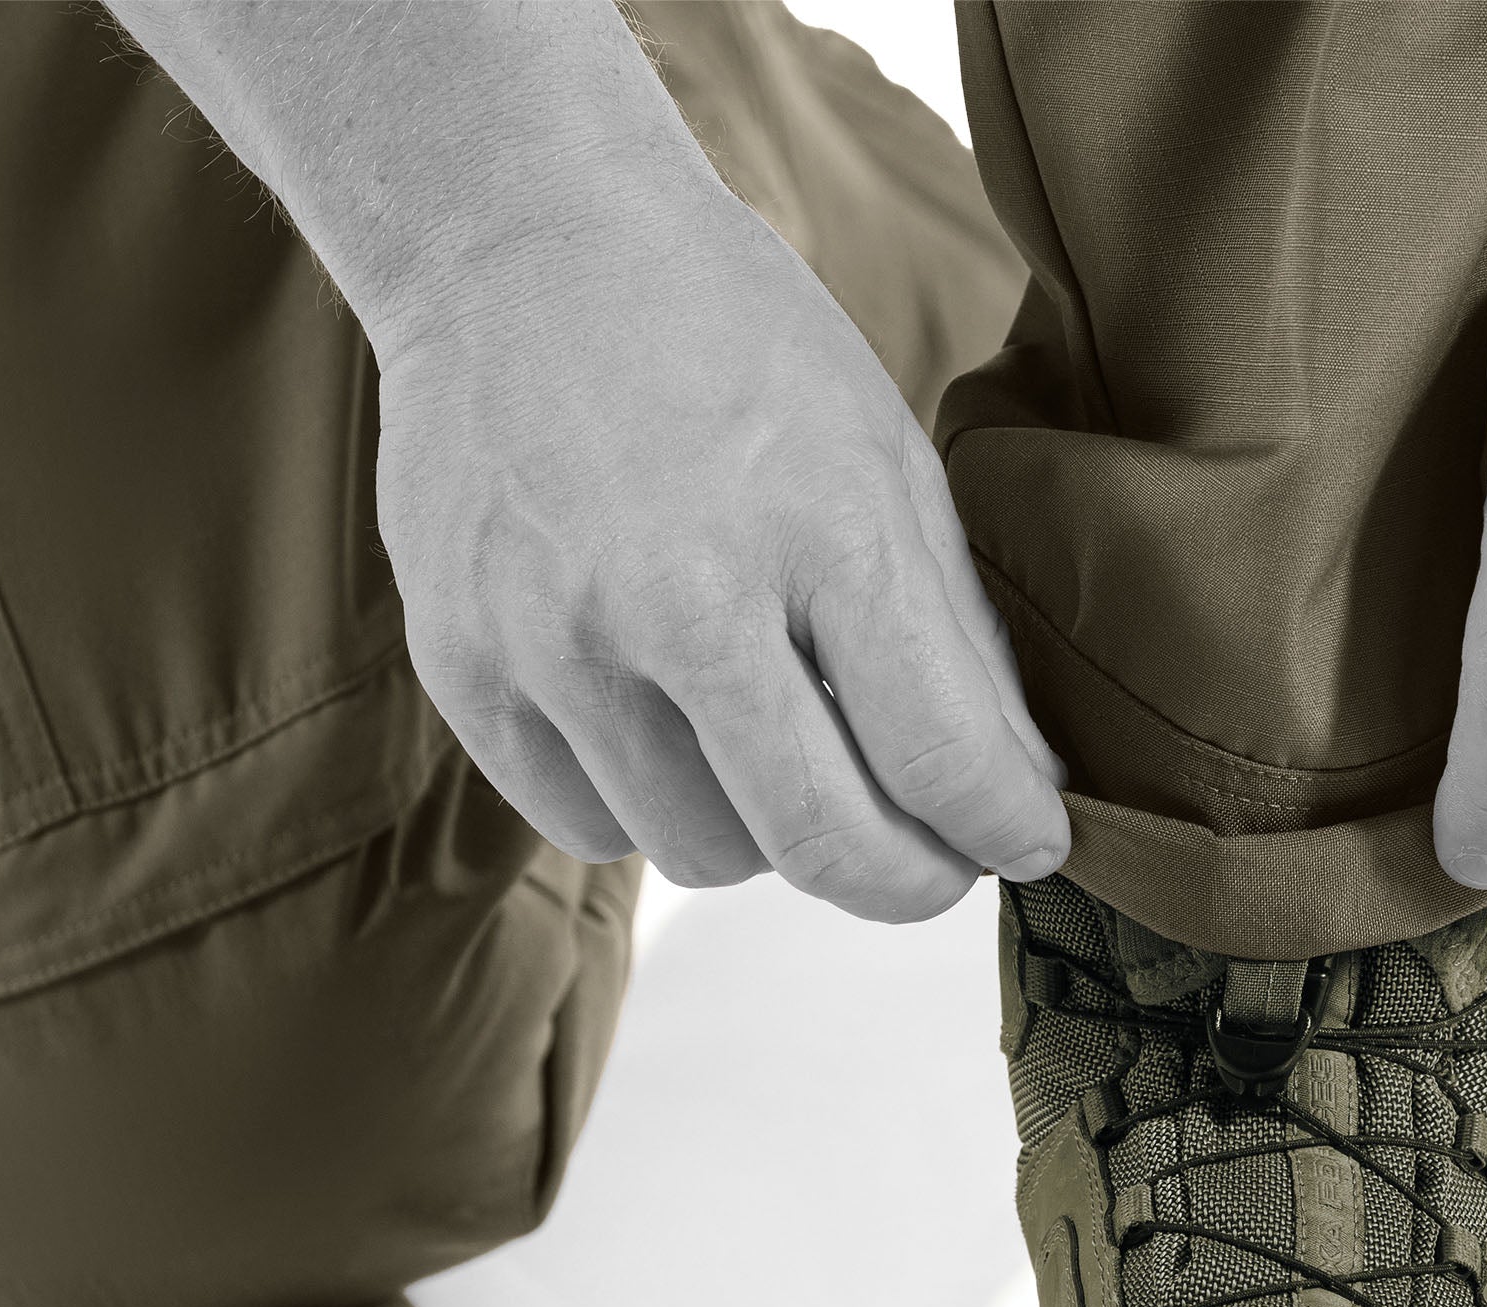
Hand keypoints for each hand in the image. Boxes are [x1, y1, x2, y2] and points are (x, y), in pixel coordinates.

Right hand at [371, 116, 1067, 921]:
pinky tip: (664, 727)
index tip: (1023, 847)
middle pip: (822, 847)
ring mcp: (555, 642)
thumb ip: (954, 641)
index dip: (1003, 833)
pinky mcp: (463, 669)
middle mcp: (680, 596)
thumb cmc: (726, 346)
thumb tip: (1010, 798)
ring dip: (765, 835)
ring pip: (705, 856)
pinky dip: (649, 808)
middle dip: (904, 882)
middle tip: (927, 864)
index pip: (940, 759)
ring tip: (770, 746)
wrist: (518, 243)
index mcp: (819, 525)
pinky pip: (589, 829)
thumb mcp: (883, 459)